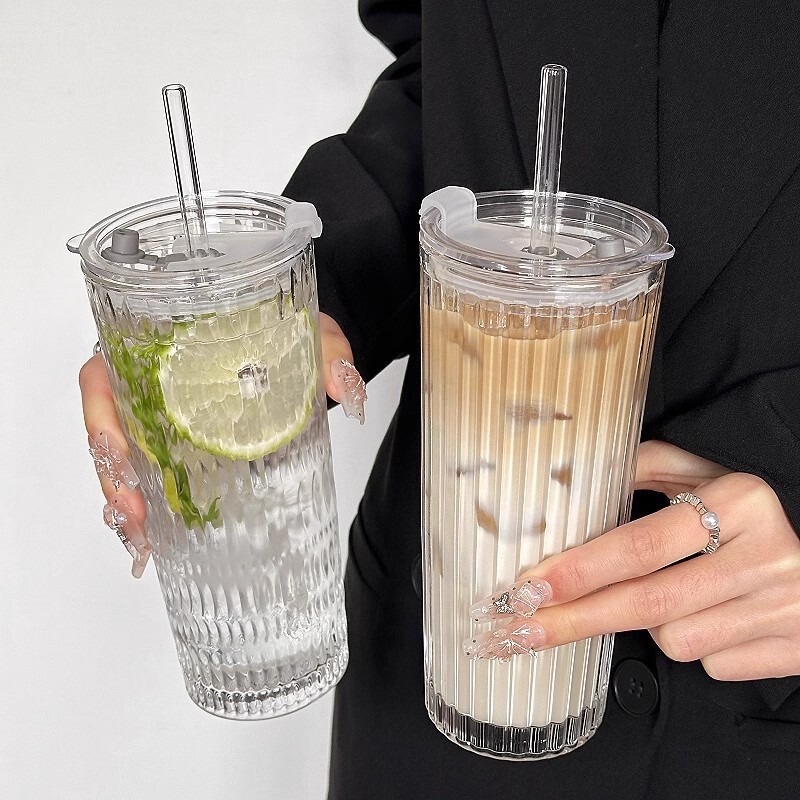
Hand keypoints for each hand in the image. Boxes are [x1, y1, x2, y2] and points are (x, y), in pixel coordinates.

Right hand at [79, 312, 363, 574]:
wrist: (301, 339)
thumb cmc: (286, 326)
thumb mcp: (309, 330)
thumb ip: (329, 351)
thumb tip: (346, 388)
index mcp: (164, 344)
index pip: (104, 374)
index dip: (98, 416)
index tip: (112, 451)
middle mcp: (155, 380)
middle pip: (109, 428)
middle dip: (112, 475)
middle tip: (133, 514)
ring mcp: (168, 413)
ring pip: (126, 456)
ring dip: (128, 498)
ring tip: (145, 537)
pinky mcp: (187, 438)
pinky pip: (155, 469)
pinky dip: (155, 502)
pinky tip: (161, 533)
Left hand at [471, 441, 799, 680]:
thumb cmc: (750, 513)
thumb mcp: (704, 473)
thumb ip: (645, 467)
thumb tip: (574, 478)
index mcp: (740, 503)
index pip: (641, 545)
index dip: (580, 571)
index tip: (532, 587)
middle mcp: (767, 557)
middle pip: (647, 603)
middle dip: (576, 619)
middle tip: (523, 629)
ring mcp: (784, 609)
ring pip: (677, 640)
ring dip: (656, 624)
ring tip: (677, 592)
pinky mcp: (796, 650)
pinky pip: (713, 663)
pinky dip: (700, 644)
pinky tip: (714, 614)